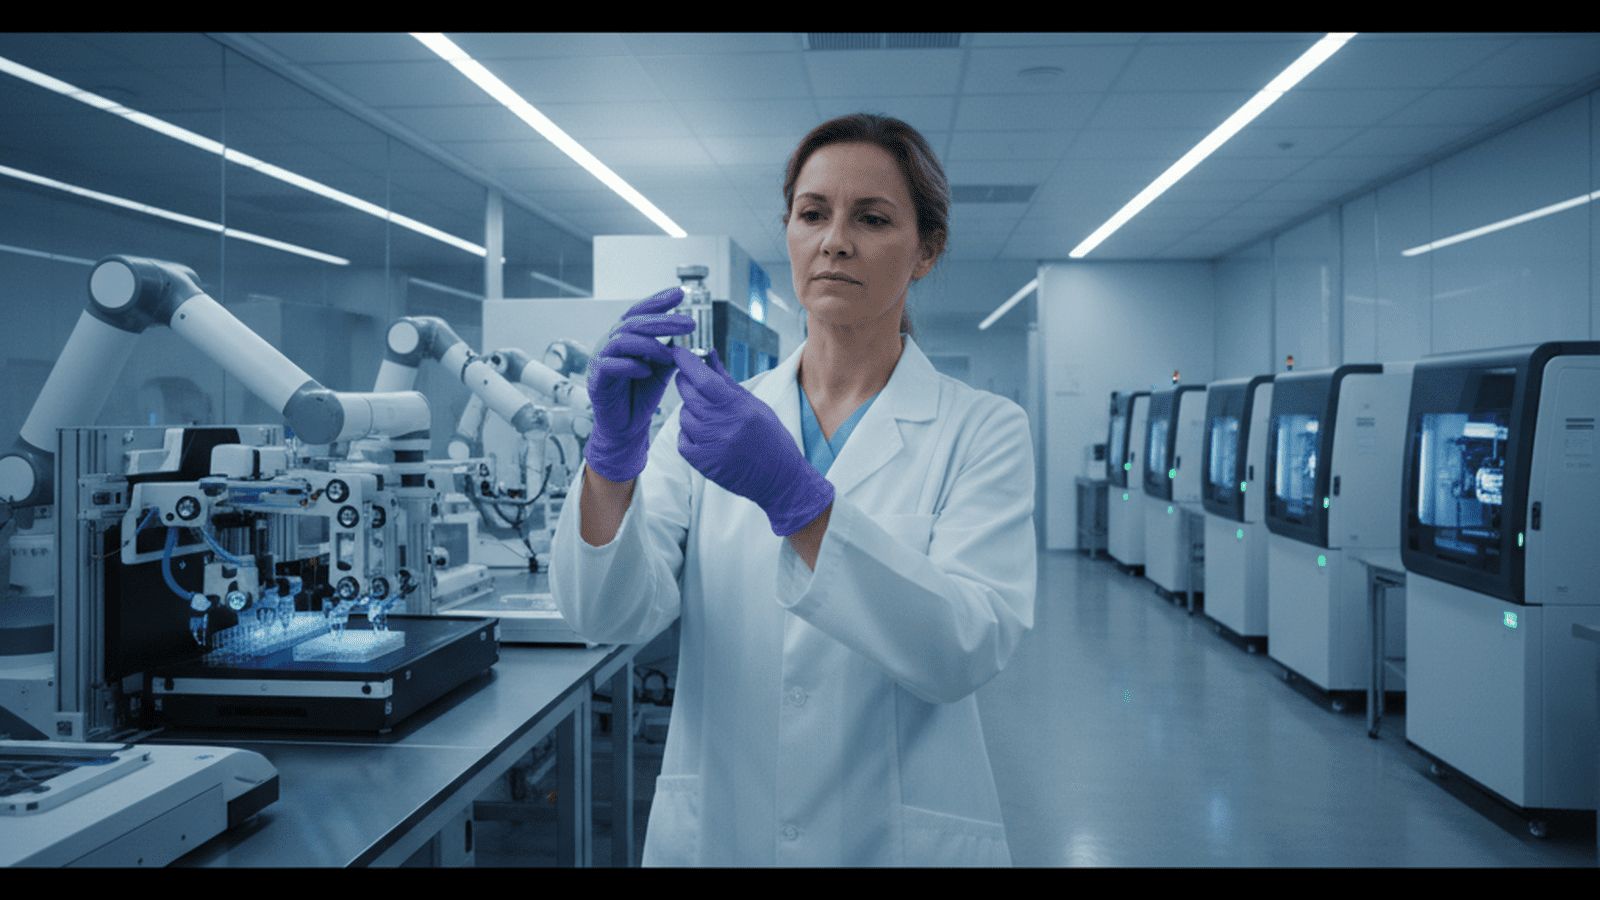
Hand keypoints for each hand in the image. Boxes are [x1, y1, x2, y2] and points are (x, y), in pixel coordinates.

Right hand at [583, 288, 694, 481]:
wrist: (626, 427)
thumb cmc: (641, 395)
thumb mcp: (661, 370)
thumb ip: (670, 352)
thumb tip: (689, 336)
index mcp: (626, 338)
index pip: (640, 312)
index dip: (657, 301)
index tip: (680, 293)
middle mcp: (611, 344)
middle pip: (634, 322)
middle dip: (663, 321)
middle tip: (689, 323)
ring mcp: (601, 360)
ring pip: (622, 340)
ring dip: (649, 344)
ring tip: (668, 355)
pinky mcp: (596, 380)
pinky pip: (610, 366)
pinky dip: (630, 366)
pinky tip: (646, 371)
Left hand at [672, 346, 832, 535]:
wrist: (778, 477)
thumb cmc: (769, 436)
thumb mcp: (754, 403)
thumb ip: (726, 380)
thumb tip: (708, 354)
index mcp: (738, 407)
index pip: (702, 379)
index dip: (686, 361)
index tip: (677, 351)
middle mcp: (722, 426)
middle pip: (688, 394)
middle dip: (686, 381)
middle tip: (692, 380)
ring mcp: (710, 446)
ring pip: (683, 415)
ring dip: (691, 410)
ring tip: (709, 416)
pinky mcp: (702, 463)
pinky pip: (683, 438)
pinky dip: (689, 433)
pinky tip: (706, 434)